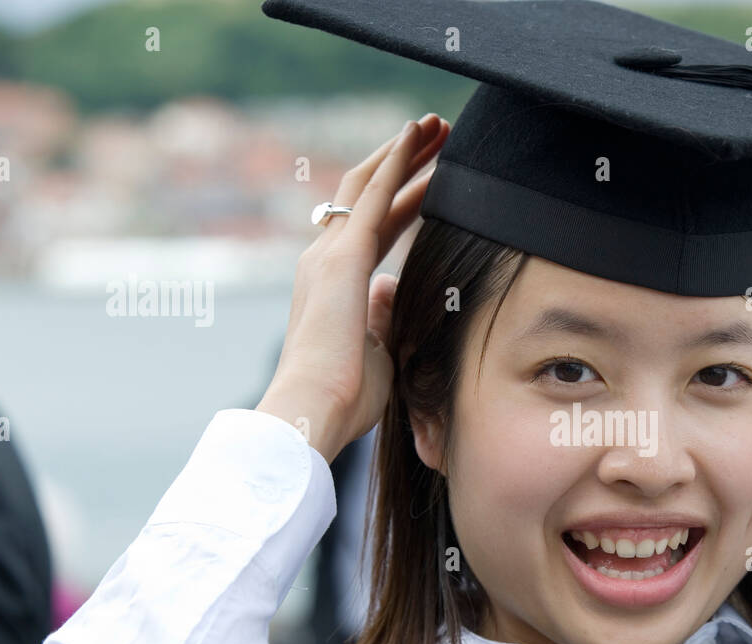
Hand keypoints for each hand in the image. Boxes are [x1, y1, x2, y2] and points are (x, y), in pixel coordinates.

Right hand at [257, 113, 449, 462]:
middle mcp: (324, 260)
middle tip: (436, 135)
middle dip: (404, 163)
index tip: (431, 178)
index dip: (402, 199)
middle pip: (369, 196)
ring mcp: (329, 254)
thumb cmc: (345, 398)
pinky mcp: (342, 256)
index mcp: (333, 286)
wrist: (315, 410)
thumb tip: (392, 288)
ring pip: (371, 184)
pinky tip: (417, 134)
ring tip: (436, 125)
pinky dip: (396, 160)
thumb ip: (383, 314)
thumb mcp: (376, 350)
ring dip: (405, 152)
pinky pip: (373, 193)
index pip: (372, 228)